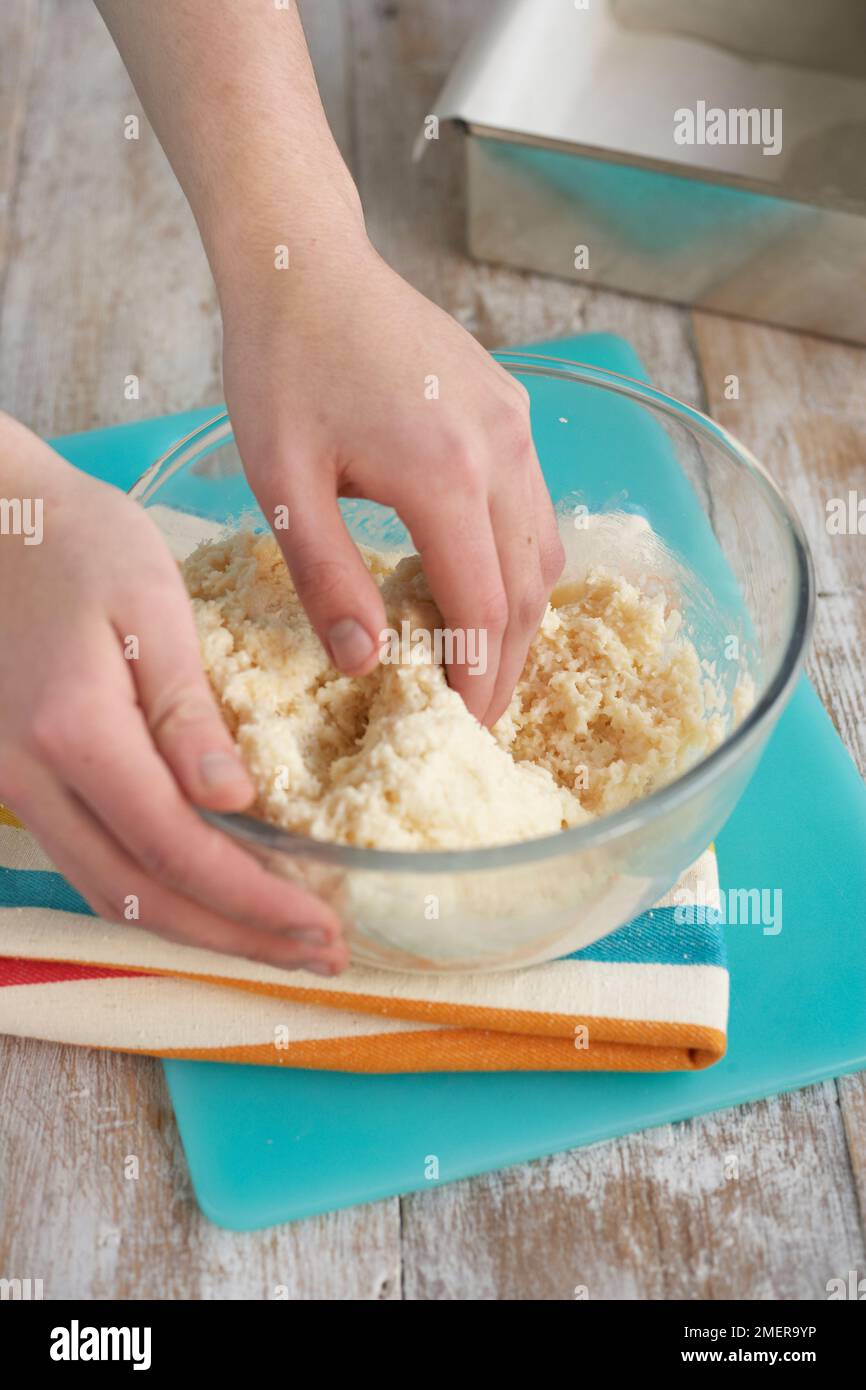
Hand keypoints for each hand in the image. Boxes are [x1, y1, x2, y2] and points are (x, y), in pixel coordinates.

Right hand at [0, 415, 346, 974]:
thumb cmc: (74, 541)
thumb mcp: (148, 604)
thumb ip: (187, 709)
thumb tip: (234, 802)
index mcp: (75, 730)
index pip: (178, 848)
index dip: (255, 901)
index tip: (326, 926)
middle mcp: (33, 776)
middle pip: (141, 894)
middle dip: (236, 937)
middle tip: (320, 955)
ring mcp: (11, 783)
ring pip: (107, 891)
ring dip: (195, 928)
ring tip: (275, 942)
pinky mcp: (13, 777)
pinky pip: (85, 862)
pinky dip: (149, 895)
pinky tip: (202, 898)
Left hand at [221, 242, 564, 724]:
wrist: (307, 265)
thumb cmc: (281, 367)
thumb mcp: (280, 484)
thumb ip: (326, 577)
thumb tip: (365, 663)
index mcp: (443, 473)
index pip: (482, 608)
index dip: (478, 679)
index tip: (462, 728)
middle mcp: (499, 449)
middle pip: (528, 589)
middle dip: (509, 663)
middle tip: (479, 715)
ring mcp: (514, 425)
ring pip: (543, 550)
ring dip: (519, 615)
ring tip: (481, 662)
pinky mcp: (511, 409)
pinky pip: (534, 507)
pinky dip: (518, 562)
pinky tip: (478, 583)